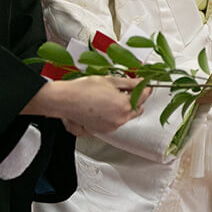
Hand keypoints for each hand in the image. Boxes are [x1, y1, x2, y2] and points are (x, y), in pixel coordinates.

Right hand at [24, 76, 148, 134]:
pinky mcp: (104, 130)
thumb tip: (141, 82)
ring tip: (112, 96)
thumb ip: (129, 83)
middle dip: (136, 98)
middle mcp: (119, 119)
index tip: (145, 84)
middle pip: (138, 108)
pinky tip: (106, 104)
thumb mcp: (110, 81)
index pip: (143, 96)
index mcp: (123, 105)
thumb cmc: (83, 89)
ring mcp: (112, 126)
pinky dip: (116, 114)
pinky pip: (117, 121)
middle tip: (128, 88)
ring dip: (125, 107)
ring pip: (127, 116)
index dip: (145, 88)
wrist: (66, 100)